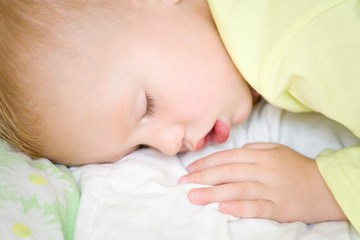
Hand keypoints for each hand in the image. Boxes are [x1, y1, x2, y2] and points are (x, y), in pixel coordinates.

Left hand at [179, 143, 346, 223]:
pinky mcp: (278, 207)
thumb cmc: (295, 167)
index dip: (206, 163)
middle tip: (183, 183)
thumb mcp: (275, 150)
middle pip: (228, 172)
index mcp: (260, 155)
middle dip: (203, 177)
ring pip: (238, 190)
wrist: (323, 186)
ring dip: (213, 194)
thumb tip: (231, 153)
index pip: (227, 157)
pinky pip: (256, 207)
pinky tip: (223, 209)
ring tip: (194, 197)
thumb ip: (253, 149)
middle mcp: (263, 170)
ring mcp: (271, 189)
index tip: (189, 170)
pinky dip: (239, 208)